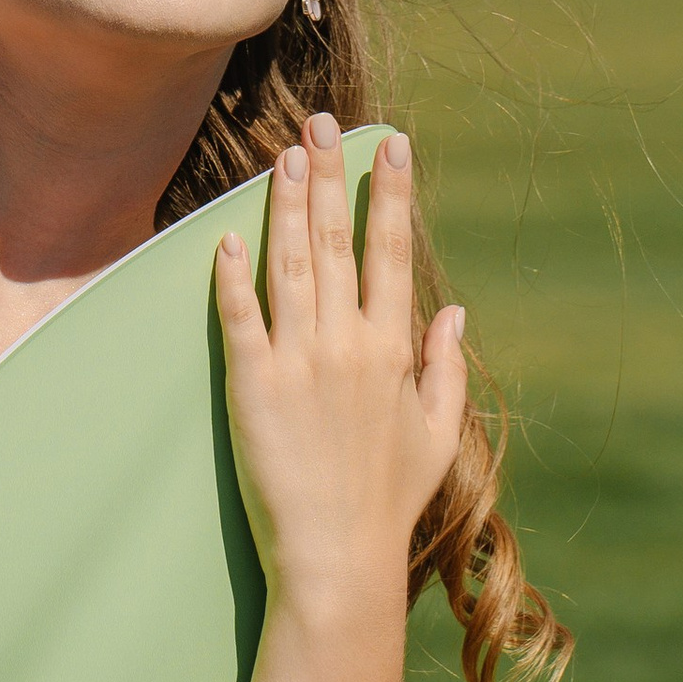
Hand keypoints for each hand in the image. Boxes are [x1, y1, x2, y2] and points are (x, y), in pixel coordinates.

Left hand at [213, 120, 465, 635]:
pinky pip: (239, 318)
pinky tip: (227, 236)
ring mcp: (298, 362)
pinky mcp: (252, 386)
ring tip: (281, 155)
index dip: (389, 194)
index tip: (389, 143)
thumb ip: (444, 368)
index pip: (391, 253)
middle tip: (319, 122)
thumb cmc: (389, 500)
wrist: (338, 559)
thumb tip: (455, 314)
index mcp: (392, 350)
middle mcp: (347, 344)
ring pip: (288, 264)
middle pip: (334, 241)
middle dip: (327, 175)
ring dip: (283, 205)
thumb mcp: (438, 433)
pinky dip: (232, 276)